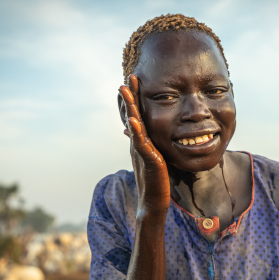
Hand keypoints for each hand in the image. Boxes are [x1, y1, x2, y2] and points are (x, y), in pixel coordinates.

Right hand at [119, 75, 170, 220]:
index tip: (133, 81)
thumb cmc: (155, 180)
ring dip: (129, 106)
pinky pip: (140, 143)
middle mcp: (137, 143)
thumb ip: (150, 144)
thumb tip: (147, 135)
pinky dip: (136, 130)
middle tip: (127, 78)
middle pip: (132, 115)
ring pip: (133, 125)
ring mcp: (140, 151)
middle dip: (130, 96)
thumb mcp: (153, 157)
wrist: (153, 201)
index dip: (134, 99)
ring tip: (123, 90)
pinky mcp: (147, 160)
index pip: (136, 115)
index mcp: (140, 141)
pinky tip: (133, 119)